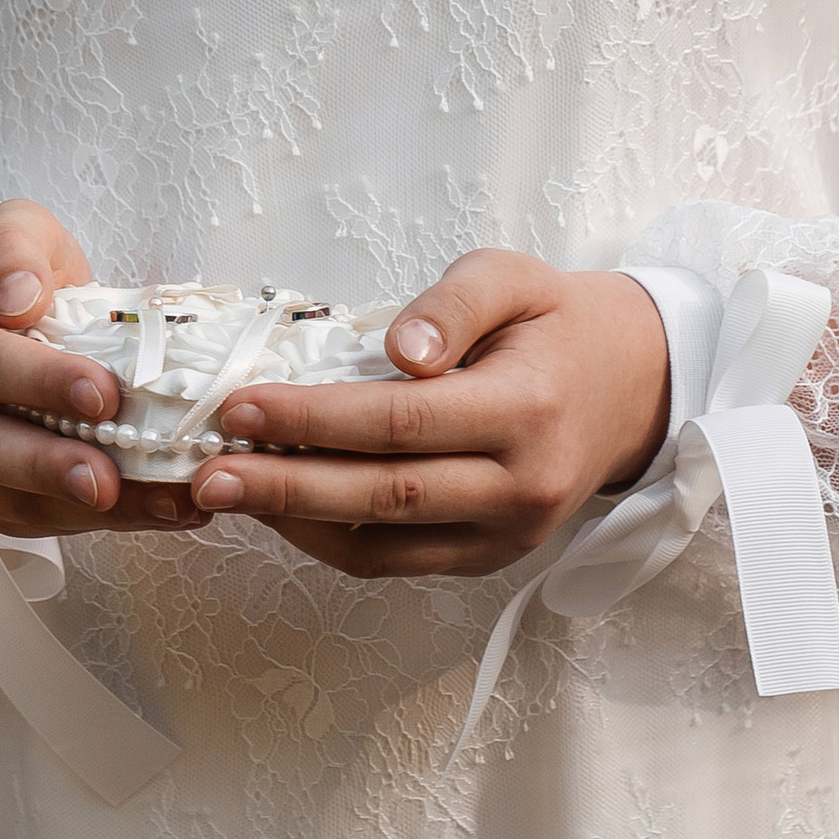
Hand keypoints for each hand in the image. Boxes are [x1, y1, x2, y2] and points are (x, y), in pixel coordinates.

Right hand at [0, 201, 218, 540]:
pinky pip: (38, 521)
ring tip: (161, 503)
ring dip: (88, 510)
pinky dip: (104, 522)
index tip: (102, 392)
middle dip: (49, 466)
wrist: (1, 316)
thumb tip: (19, 301)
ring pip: (10, 500)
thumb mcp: (10, 232)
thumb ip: (11, 249)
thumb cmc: (9, 274)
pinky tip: (163, 508)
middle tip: (108, 479)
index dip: (40, 382)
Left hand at [184, 250, 671, 579]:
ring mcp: (508, 535)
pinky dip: (334, 540)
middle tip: (206, 473)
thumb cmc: (556, 324)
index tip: (240, 407)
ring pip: (385, 544)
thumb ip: (454, 303)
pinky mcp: (491, 558)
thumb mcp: (515, 277)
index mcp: (527, 410)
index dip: (314, 419)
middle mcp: (521, 486)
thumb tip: (400, 348)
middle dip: (284, 486)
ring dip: (297, 521)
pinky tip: (284, 507)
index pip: (403, 421)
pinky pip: (398, 562)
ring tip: (227, 491)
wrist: (632, 387)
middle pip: (385, 494)